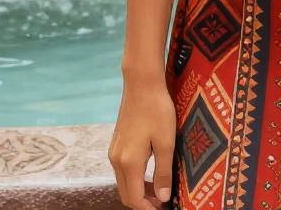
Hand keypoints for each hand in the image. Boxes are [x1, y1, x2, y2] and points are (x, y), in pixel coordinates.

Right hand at [109, 79, 176, 208]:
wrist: (141, 83)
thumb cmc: (157, 110)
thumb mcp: (166, 142)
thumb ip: (163, 171)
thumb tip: (162, 197)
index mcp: (129, 162)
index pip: (134, 198)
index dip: (148, 208)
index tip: (163, 208)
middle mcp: (116, 160)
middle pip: (125, 193)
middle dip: (142, 202)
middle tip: (162, 200)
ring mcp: (114, 150)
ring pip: (123, 181)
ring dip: (138, 190)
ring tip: (159, 188)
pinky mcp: (116, 142)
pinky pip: (122, 169)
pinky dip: (134, 177)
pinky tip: (149, 170)